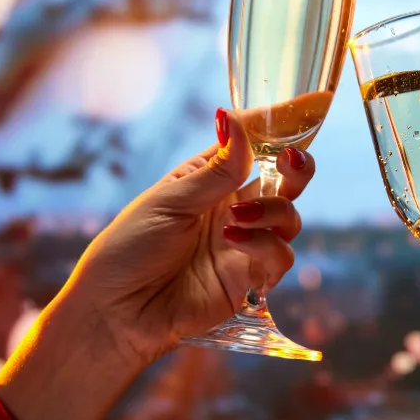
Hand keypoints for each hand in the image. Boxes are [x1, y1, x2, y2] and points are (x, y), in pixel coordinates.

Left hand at [0, 108, 312, 419]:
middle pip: (285, 182)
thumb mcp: (169, 201)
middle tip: (293, 160)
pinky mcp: (250, 280)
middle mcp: (234, 209)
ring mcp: (245, 245)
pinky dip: (264, 244)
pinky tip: (232, 240)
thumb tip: (234, 120)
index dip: (278, 131)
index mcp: (210, 182)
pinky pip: (280, 256)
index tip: (305, 107)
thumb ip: (214, 171)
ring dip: (272, 210)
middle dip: (298, 167)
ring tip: (237, 218)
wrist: (115, 313)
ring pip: (288, 218)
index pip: (253, 149)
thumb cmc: (129, 250)